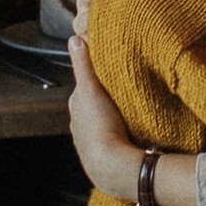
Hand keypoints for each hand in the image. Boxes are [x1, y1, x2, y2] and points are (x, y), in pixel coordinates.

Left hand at [68, 36, 143, 194]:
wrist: (113, 167)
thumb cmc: (101, 127)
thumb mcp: (91, 89)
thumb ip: (83, 64)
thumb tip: (74, 38)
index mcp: (76, 108)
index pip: (85, 88)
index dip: (98, 79)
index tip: (112, 72)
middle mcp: (80, 127)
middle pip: (95, 106)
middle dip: (107, 100)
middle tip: (126, 91)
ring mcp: (92, 143)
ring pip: (104, 124)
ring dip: (114, 118)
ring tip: (131, 113)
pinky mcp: (105, 157)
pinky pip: (113, 139)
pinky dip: (120, 133)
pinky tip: (132, 133)